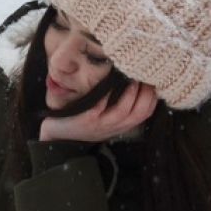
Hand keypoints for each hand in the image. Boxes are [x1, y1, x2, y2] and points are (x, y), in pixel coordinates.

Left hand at [38, 83, 158, 143]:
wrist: (56, 134)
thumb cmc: (81, 120)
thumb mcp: (103, 115)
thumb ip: (117, 103)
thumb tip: (132, 78)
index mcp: (120, 125)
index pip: (145, 113)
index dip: (153, 97)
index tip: (154, 80)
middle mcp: (113, 127)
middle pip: (138, 113)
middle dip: (146, 94)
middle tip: (145, 76)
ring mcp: (99, 125)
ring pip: (122, 112)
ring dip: (129, 94)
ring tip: (131, 78)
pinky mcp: (85, 120)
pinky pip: (99, 107)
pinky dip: (106, 95)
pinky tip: (109, 83)